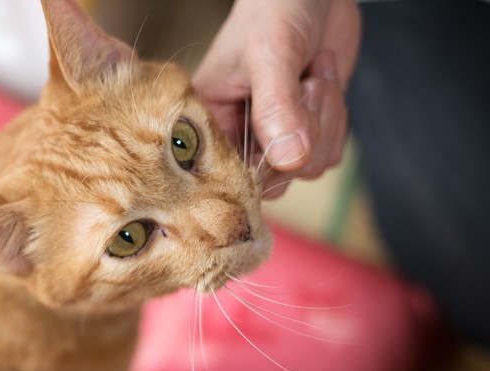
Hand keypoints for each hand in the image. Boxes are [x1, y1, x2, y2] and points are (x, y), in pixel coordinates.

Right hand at [193, 0, 360, 197]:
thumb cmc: (274, 9)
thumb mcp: (271, 52)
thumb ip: (277, 106)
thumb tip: (289, 161)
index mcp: (208, 121)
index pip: (227, 174)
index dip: (260, 165)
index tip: (283, 131)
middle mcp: (236, 139)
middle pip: (272, 179)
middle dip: (303, 134)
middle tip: (305, 85)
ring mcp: (272, 141)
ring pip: (306, 168)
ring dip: (325, 120)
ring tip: (312, 76)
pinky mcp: (304, 137)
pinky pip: (327, 156)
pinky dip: (336, 119)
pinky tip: (321, 81)